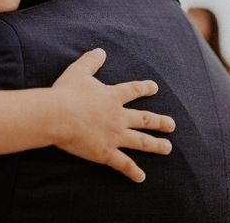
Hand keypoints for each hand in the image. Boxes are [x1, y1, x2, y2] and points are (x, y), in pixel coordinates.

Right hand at [48, 48, 174, 182]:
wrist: (58, 115)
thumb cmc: (66, 92)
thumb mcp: (78, 71)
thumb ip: (91, 61)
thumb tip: (101, 51)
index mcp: (112, 96)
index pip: (132, 90)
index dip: (144, 88)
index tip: (154, 87)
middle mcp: (118, 116)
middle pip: (144, 119)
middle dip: (159, 121)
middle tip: (171, 124)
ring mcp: (114, 135)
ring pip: (140, 141)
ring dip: (155, 145)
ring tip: (167, 148)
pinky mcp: (105, 152)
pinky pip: (123, 163)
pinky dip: (132, 171)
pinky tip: (141, 177)